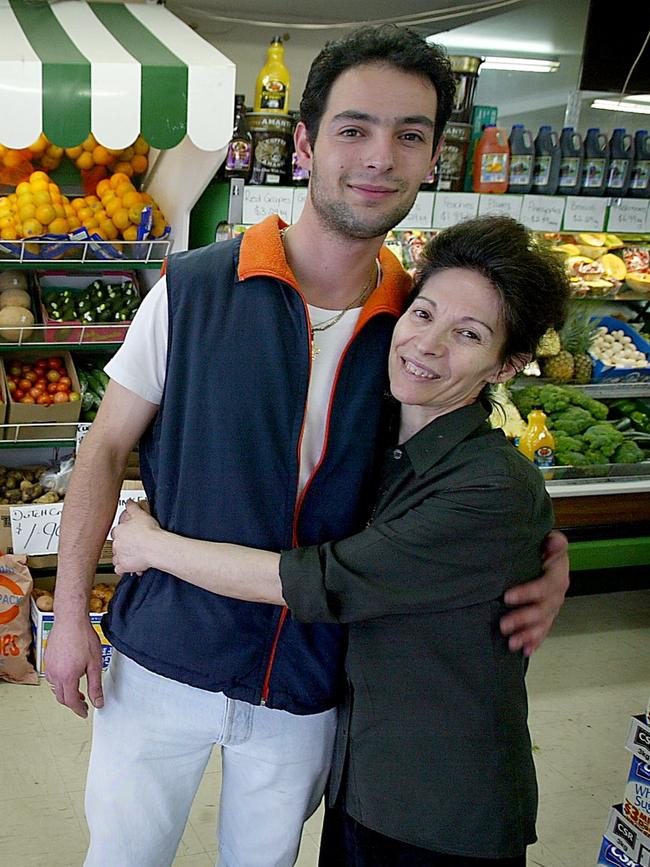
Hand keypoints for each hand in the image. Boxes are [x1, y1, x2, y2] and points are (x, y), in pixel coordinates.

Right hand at [44, 617, 103, 717]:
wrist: (71, 620)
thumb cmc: (83, 638)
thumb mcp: (95, 664)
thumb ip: (95, 686)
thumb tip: (98, 702)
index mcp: (67, 677)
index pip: (71, 701)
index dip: (79, 709)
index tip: (85, 712)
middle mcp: (55, 674)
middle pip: (61, 697)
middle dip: (72, 702)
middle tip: (83, 702)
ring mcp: (49, 666)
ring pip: (56, 687)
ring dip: (66, 691)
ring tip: (78, 686)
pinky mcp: (47, 659)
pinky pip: (52, 676)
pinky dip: (61, 680)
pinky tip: (70, 673)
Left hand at [111, 499, 159, 575]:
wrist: (155, 547)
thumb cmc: (150, 531)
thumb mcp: (141, 514)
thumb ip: (133, 507)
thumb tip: (129, 501)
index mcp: (119, 531)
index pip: (116, 532)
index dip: (123, 535)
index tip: (129, 536)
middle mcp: (117, 543)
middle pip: (116, 546)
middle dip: (123, 547)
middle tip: (134, 547)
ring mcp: (119, 555)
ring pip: (116, 558)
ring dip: (123, 558)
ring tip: (133, 557)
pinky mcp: (123, 566)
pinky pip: (119, 570)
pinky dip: (124, 569)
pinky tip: (131, 567)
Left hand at [500, 530, 569, 656]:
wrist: (548, 555)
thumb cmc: (544, 547)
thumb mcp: (550, 540)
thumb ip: (553, 541)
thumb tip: (553, 541)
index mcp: (558, 575)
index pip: (544, 587)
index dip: (527, 593)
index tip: (507, 597)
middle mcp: (557, 594)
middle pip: (542, 610)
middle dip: (523, 619)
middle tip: (503, 625)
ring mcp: (552, 607)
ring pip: (542, 624)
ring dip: (527, 635)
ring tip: (512, 643)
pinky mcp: (547, 616)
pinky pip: (543, 631)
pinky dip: (535, 642)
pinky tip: (525, 651)